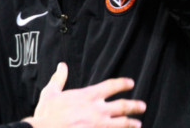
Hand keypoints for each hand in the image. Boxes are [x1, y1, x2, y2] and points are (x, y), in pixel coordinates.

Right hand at [23, 63, 145, 127]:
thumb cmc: (47, 113)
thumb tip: (62, 66)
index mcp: (87, 96)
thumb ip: (59, 78)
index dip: (122, 83)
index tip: (130, 83)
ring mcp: (99, 125)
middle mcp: (97, 110)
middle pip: (122, 106)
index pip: (110, 86)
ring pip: (122, 123)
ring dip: (131, 123)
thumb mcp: (50, 92)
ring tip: (138, 124)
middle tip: (142, 106)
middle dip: (134, 105)